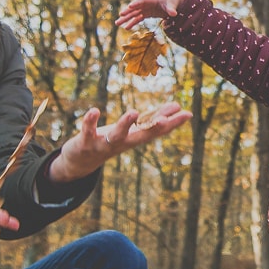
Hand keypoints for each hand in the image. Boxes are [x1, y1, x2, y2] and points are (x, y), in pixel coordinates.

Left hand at [47, 101, 193, 181]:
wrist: (80, 162)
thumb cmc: (111, 140)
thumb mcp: (132, 130)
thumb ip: (153, 117)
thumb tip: (178, 106)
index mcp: (135, 138)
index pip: (157, 130)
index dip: (172, 123)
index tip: (188, 114)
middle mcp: (123, 143)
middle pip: (141, 136)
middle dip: (153, 128)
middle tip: (165, 120)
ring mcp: (104, 144)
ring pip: (116, 135)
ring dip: (124, 124)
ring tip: (133, 112)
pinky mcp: (85, 142)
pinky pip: (87, 132)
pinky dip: (90, 122)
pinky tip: (94, 110)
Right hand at [116, 0, 182, 27]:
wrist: (173, 3)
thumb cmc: (172, 2)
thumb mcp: (172, 5)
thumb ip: (171, 9)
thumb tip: (173, 14)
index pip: (142, 0)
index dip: (136, 3)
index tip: (129, 6)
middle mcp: (146, 4)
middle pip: (135, 7)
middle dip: (127, 11)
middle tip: (120, 16)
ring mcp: (145, 9)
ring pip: (134, 14)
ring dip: (126, 18)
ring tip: (117, 23)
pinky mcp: (146, 14)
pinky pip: (137, 18)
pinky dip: (132, 23)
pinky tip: (126, 27)